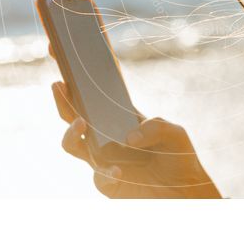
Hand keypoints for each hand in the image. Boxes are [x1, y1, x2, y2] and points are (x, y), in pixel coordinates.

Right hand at [50, 59, 220, 197]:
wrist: (185, 193)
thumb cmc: (179, 157)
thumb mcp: (175, 134)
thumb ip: (156, 127)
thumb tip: (129, 138)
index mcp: (119, 117)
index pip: (95, 92)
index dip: (79, 73)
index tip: (61, 49)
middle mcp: (105, 136)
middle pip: (72, 114)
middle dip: (62, 97)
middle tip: (58, 83)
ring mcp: (103, 159)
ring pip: (72, 144)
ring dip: (71, 134)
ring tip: (80, 124)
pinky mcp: (109, 183)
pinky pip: (98, 178)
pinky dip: (106, 174)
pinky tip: (119, 172)